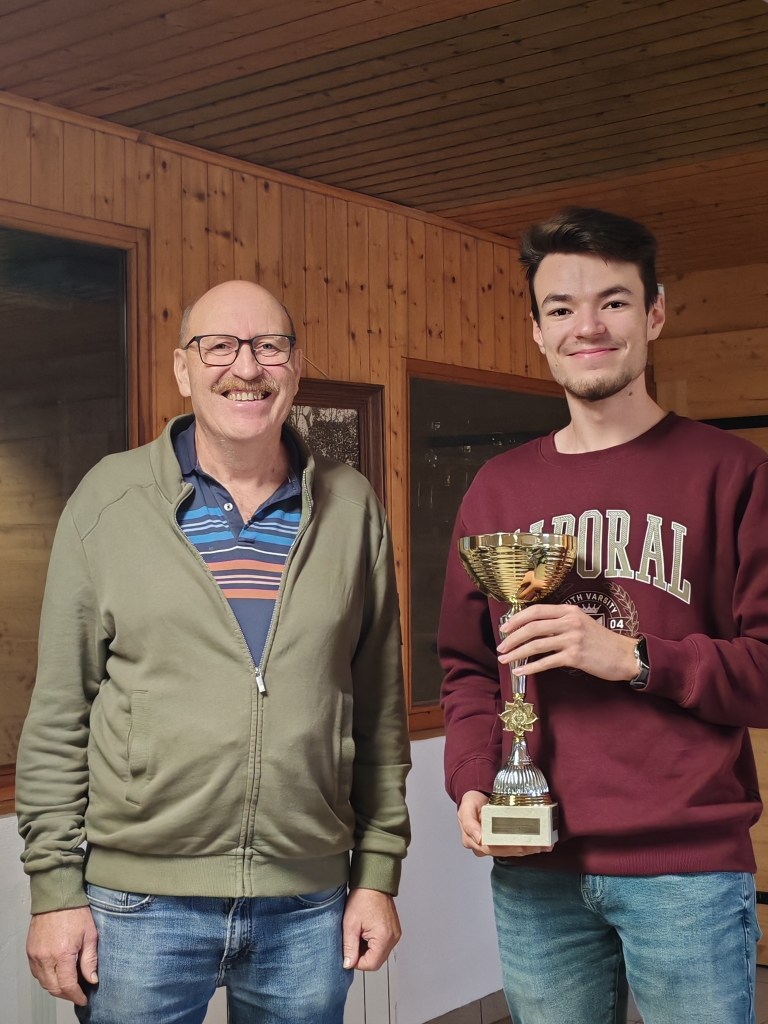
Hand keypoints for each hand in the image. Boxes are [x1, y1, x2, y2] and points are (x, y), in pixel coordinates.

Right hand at [27, 906, 97, 1004]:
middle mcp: (46, 957)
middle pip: (54, 988)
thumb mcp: (90, 935)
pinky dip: (46, 978)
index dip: (76, 995)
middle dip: (67, 994)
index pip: (68, 985)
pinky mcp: (30, 951)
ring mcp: (36, 955)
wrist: (57, 897)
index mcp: (63, 954)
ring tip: (68, 985)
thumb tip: (92, 979)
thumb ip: (90, 960)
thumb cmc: (75, 912)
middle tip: (77, 993)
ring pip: (44, 982)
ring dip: (56, 987)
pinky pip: (36, 973)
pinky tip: (56, 974)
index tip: (83, 998)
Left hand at [342, 887, 400, 970]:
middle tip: (352, 943)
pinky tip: (365, 932)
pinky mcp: (394, 930)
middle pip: (377, 960)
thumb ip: (349, 947)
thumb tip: (348, 963)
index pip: (372, 964)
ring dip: (368, 950)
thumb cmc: (363, 898)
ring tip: (359, 935)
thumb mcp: (350, 924)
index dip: (357, 963)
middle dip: (363, 956)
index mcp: (384, 937)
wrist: (373, 883)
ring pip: (380, 953)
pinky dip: (374, 943)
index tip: (349, 954)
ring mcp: (395, 933)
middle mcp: (393, 937)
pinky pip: (384, 944)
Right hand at [458, 790, 552, 857]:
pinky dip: (527, 845)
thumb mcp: (466, 809)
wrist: (475, 797)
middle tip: (536, 846)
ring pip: (512, 850)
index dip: (506, 848)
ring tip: (542, 846)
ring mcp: (494, 844)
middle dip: (522, 849)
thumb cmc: (470, 803)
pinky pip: (515, 845)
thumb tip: (478, 838)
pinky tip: (539, 844)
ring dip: (528, 849)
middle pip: (505, 851)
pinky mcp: (503, 840)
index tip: (520, 846)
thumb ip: (468, 823)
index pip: (491, 848)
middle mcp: (484, 845)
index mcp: (473, 840)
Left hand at [497, 604, 637, 680]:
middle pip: (532, 627)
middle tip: (500, 647)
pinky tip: (520, 671)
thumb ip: (560, 622)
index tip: (504, 628)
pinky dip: (530, 668)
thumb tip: (533, 629)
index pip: (535, 610)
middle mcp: (569, 622)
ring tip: (505, 660)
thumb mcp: (581, 623)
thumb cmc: (601, 641)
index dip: (516, 619)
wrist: (625, 655)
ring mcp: (572, 639)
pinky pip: (546, 662)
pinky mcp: (575, 657)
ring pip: (536, 645)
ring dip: (516, 653)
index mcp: (569, 610)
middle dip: (512, 638)